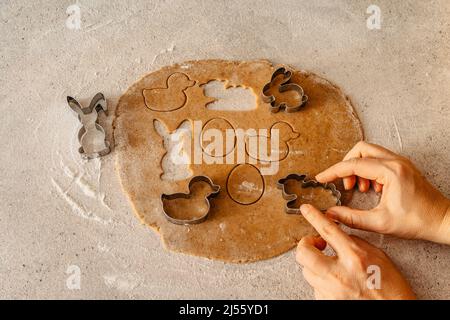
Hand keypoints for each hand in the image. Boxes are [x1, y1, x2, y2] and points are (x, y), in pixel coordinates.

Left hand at [296, 204, 415, 299]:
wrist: (395, 311)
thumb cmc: (391, 287)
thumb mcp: (379, 257)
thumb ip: (356, 243)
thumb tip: (338, 234)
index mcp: (355, 257)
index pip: (328, 230)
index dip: (314, 217)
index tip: (305, 209)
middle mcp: (340, 274)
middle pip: (304, 253)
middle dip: (305, 245)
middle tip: (315, 244)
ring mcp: (331, 290)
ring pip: (306, 270)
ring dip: (313, 264)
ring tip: (328, 265)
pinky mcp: (327, 301)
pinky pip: (314, 287)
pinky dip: (320, 281)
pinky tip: (333, 281)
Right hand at [315, 142, 449, 243]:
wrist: (442, 221)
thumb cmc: (417, 221)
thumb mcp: (380, 223)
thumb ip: (351, 218)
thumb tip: (330, 214)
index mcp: (391, 171)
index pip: (353, 164)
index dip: (333, 172)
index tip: (321, 178)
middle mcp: (396, 161)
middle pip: (361, 149)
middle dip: (347, 165)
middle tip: (346, 184)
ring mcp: (401, 162)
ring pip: (370, 153)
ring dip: (359, 167)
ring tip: (359, 188)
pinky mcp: (403, 166)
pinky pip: (379, 159)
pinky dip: (369, 170)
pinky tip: (372, 188)